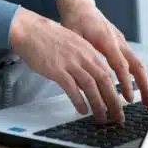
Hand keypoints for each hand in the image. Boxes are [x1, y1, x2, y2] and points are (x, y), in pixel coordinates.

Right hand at [9, 7, 126, 122]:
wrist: (29, 29)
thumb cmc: (47, 37)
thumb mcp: (71, 44)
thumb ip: (81, 60)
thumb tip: (86, 80)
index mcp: (87, 50)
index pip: (107, 73)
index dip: (114, 91)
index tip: (117, 103)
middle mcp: (82, 56)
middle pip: (104, 81)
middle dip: (113, 101)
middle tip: (118, 116)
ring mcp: (70, 62)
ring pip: (91, 86)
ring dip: (98, 105)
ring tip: (102, 118)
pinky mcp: (57, 69)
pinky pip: (72, 88)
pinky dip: (79, 101)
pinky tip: (82, 110)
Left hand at [56, 0, 147, 112]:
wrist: (80, 6)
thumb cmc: (75, 21)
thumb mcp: (73, 36)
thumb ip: (78, 55)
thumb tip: (79, 78)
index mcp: (107, 40)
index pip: (120, 64)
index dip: (125, 82)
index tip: (128, 99)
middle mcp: (119, 41)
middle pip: (137, 65)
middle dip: (144, 86)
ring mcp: (122, 43)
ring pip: (138, 65)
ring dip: (144, 84)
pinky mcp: (121, 45)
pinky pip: (133, 62)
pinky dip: (138, 77)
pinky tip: (139, 91)